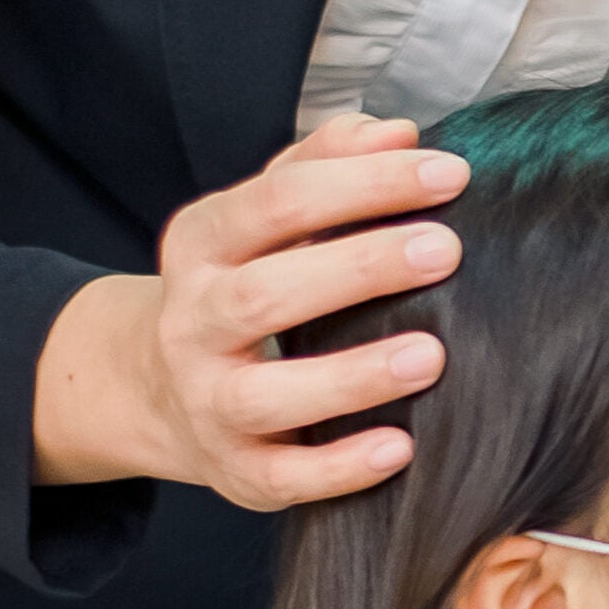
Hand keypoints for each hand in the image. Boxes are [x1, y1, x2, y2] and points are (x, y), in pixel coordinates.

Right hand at [31, 112, 468, 507]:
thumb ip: (323, 166)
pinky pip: (283, 477)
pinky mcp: (236, 471)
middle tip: (446, 250)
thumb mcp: (262, 219)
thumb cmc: (242, 284)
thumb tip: (396, 132)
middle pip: (265, 294)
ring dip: (352, 375)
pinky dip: (340, 467)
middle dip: (359, 269)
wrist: (159, 390)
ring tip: (432, 354)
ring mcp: (207, 402)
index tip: (449, 173)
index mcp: (201, 244)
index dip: (362, 184)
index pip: (277, 201)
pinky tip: (403, 448)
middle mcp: (192, 322)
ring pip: (268, 394)